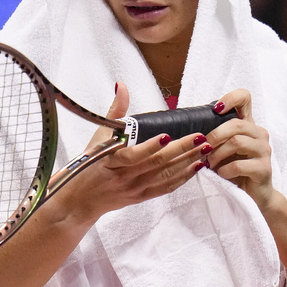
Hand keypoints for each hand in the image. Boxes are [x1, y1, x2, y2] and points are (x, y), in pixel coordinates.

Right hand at [64, 82, 206, 221]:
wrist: (81, 199)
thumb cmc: (89, 164)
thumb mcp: (98, 137)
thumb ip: (114, 112)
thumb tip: (122, 87)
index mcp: (110, 161)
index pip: (132, 156)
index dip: (150, 147)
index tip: (166, 136)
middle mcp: (124, 177)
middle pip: (156, 164)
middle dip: (181, 150)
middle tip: (200, 138)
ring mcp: (134, 189)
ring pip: (165, 176)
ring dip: (187, 162)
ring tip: (204, 149)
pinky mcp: (141, 197)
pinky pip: (165, 188)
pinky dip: (182, 177)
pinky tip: (196, 166)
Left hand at [200, 89, 276, 210]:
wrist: (253, 196)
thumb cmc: (233, 170)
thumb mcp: (223, 149)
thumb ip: (215, 137)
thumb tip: (190, 130)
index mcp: (248, 125)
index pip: (245, 98)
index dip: (231, 98)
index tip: (216, 109)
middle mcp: (259, 134)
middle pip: (236, 124)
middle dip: (214, 136)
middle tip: (204, 149)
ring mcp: (264, 151)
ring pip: (237, 142)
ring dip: (217, 154)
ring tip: (210, 164)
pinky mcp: (264, 169)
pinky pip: (239, 165)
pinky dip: (224, 170)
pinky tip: (221, 175)